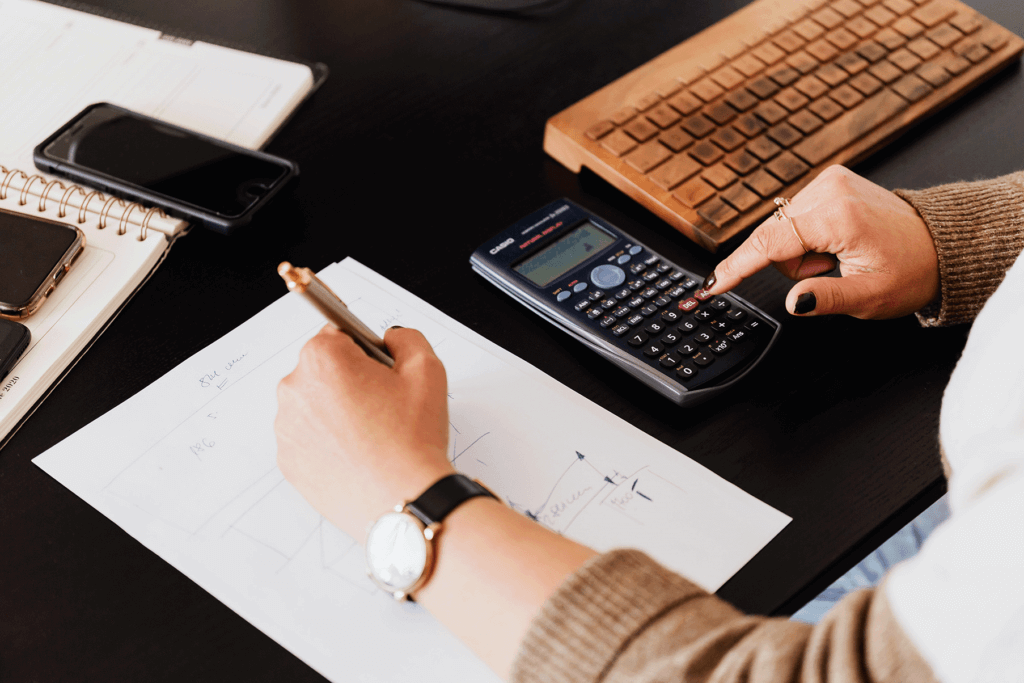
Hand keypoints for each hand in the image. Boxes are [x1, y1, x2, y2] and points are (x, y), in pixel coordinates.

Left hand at [275, 326, 454, 538]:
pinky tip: (357, 455)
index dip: (365, 352)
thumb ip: (406, 339)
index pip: (337, 334)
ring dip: (337, 412)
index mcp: (322, 358)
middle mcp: (294, 389)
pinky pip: (308, 439)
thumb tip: (390, 339)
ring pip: (314, 406)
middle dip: (349, 381)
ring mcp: (287, 428)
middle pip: (322, 370)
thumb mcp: (427, 369)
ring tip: (372, 436)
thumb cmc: (412, 439)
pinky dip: (328, 443)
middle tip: (383, 407)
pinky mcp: (288, 461)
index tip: (379, 371)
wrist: (403, 500)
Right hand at [704, 166, 939, 318]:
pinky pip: (794, 218)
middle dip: (792, 264)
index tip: (711, 285)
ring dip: (800, 252)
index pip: (770, 243)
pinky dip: (806, 238)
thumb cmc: (912, 269)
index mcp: (839, 216)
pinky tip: (834, 243)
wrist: (939, 243)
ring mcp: (829, 181)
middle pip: (773, 238)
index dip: (737, 268)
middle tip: (830, 272)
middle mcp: (830, 190)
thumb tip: (794, 302)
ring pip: (781, 230)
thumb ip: (827, 300)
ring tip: (837, 258)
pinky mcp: (829, 181)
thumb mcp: (871, 298)